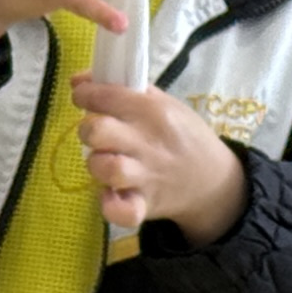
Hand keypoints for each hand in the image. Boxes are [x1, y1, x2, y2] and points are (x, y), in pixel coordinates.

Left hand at [71, 77, 243, 242]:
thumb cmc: (180, 135)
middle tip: (94, 133)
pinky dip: (111, 206)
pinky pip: (122, 212)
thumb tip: (78, 80)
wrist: (212, 178)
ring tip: (104, 161)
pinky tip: (111, 195)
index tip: (82, 97)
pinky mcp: (146, 205)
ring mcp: (147, 176)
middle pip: (98, 131)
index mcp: (153, 110)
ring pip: (106, 168)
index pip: (106, 96)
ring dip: (96, 164)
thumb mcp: (164, 104)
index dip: (85, 94)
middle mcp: (148, 142)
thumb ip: (123, 90)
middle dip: (87, 129)